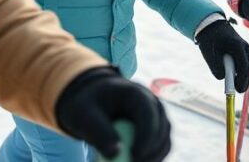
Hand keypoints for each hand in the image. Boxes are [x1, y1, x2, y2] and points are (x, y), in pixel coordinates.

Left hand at [55, 66, 170, 161]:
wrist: (91, 102)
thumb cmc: (87, 105)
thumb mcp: (84, 114)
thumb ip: (99, 132)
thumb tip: (115, 154)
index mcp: (135, 93)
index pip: (148, 114)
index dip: (146, 136)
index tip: (135, 157)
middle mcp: (151, 103)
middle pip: (162, 129)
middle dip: (152, 152)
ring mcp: (156, 118)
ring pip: (164, 141)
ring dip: (153, 159)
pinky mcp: (155, 131)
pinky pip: (159, 149)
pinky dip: (151, 160)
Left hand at [196, 19, 248, 91]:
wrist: (210, 25)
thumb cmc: (210, 38)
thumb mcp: (209, 53)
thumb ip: (216, 66)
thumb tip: (222, 78)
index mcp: (238, 45)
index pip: (243, 65)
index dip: (241, 78)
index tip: (237, 89)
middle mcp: (244, 46)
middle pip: (247, 67)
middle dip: (244, 80)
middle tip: (239, 91)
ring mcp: (243, 48)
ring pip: (246, 65)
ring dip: (242, 76)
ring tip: (238, 87)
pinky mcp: (241, 50)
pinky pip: (242, 62)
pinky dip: (240, 71)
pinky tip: (236, 79)